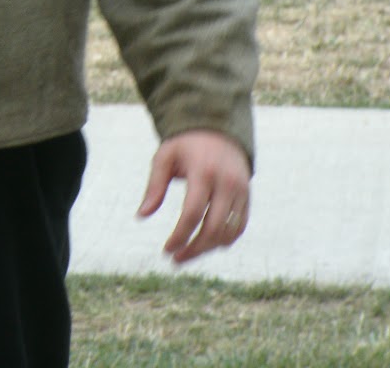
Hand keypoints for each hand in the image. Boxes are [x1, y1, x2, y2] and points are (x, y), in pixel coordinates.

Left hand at [137, 129, 251, 263]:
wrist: (218, 129)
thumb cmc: (185, 145)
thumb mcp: (165, 157)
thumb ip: (154, 186)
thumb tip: (141, 216)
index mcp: (204, 172)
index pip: (193, 213)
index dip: (180, 236)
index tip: (166, 250)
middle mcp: (227, 183)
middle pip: (213, 228)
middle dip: (194, 249)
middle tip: (175, 259)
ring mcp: (240, 190)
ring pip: (228, 232)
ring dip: (208, 249)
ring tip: (188, 253)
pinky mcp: (247, 196)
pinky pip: (239, 227)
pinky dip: (225, 240)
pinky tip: (207, 245)